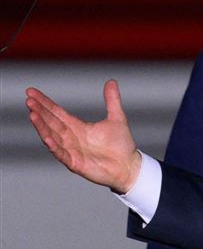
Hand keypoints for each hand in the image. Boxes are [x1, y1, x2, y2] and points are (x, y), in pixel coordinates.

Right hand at [25, 79, 141, 192]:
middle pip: (51, 122)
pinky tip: (47, 138)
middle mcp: (71, 138)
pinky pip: (62, 154)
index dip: (44, 103)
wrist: (129, 167)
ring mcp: (71, 151)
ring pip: (52, 136)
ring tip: (33, 115)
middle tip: (29, 100)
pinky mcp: (75, 163)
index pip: (57, 112)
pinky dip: (54, 146)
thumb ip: (112, 101)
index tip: (31, 92)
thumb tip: (111, 81)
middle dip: (40, 111)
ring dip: (42, 127)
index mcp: (78, 127)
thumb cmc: (121, 145)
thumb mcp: (117, 119)